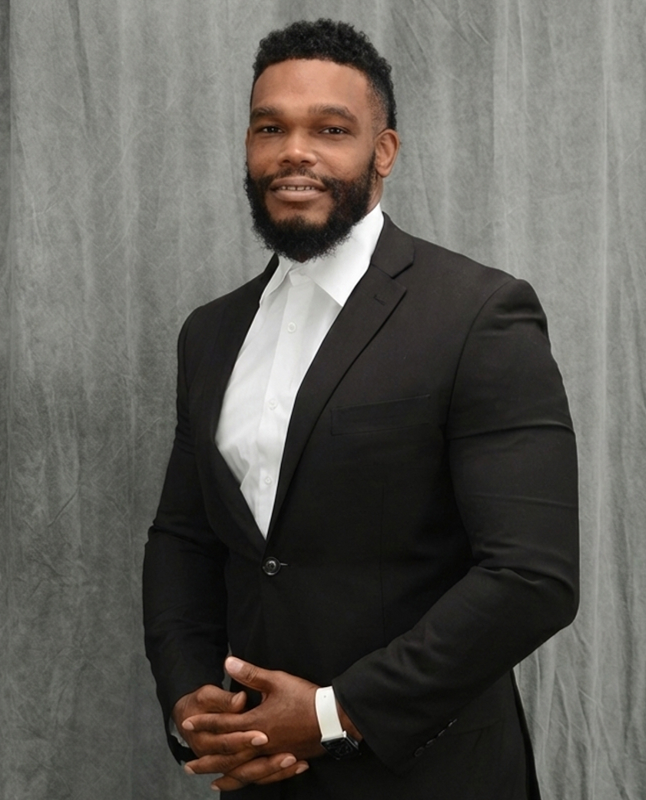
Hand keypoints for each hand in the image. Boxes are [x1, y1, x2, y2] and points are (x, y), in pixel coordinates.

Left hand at [184, 658, 323, 788]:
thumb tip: (228, 662)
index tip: (187, 725)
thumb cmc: (304, 698)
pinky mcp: (284, 759)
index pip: (223, 725)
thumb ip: (250, 674)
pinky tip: (245, 781)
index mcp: (256, 723)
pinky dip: (249, 780)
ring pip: (243, 770)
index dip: (204, 724)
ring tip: (211, 781)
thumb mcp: (276, 681)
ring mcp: (272, 754)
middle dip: (208, 760)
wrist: (332, 718)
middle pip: (228, 755)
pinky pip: (261, 775)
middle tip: (189, 766)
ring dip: (225, 775)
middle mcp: (261, 743)